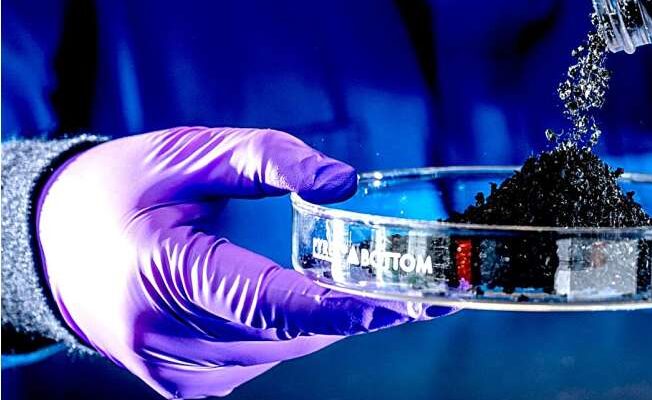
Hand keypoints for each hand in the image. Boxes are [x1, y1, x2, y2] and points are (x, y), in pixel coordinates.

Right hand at [37, 127, 451, 398]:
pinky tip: (288, 301)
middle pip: (285, 333)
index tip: (399, 305)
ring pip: (279, 353)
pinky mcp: (183, 387)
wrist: (56, 244)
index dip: (338, 308)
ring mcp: (172, 370)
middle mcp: (163, 337)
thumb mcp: (187, 154)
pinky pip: (260, 361)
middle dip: (347, 311)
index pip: (266, 301)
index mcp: (161, 273)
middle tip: (401, 281)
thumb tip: (342, 183)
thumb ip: (266, 159)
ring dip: (318, 321)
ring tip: (345, 284)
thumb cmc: (121, 191)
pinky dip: (287, 332)